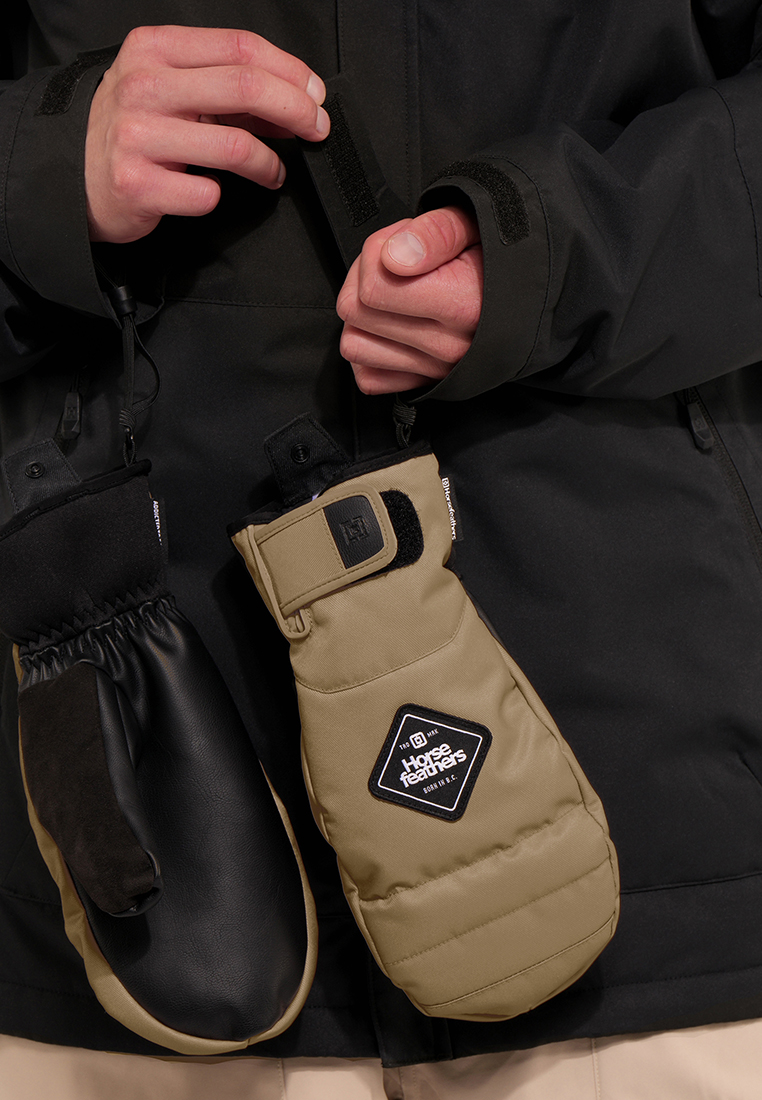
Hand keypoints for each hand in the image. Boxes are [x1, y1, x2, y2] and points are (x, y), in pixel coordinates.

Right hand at [85, 25, 329, 242]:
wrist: (76, 177)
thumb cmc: (133, 131)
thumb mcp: (170, 90)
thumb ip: (225, 89)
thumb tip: (294, 99)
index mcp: (155, 50)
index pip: (240, 48)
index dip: (290, 71)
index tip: (315, 95)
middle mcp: (144, 87)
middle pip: (245, 87)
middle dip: (296, 110)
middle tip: (316, 130)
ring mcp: (138, 137)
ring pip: (234, 145)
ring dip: (268, 164)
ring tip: (273, 172)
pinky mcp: (138, 185)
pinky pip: (205, 194)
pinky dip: (220, 197)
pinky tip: (215, 194)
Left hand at [336, 206, 482, 393]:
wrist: (531, 290)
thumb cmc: (495, 254)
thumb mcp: (473, 222)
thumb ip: (434, 234)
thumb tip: (393, 258)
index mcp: (462, 305)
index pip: (374, 288)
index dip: (376, 253)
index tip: (400, 244)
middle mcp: (449, 346)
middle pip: (356, 312)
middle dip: (365, 276)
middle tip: (397, 263)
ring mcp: (435, 370)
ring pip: (354, 345)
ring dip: (362, 315)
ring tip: (394, 293)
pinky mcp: (424, 384)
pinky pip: (368, 376)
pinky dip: (369, 350)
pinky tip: (390, 325)